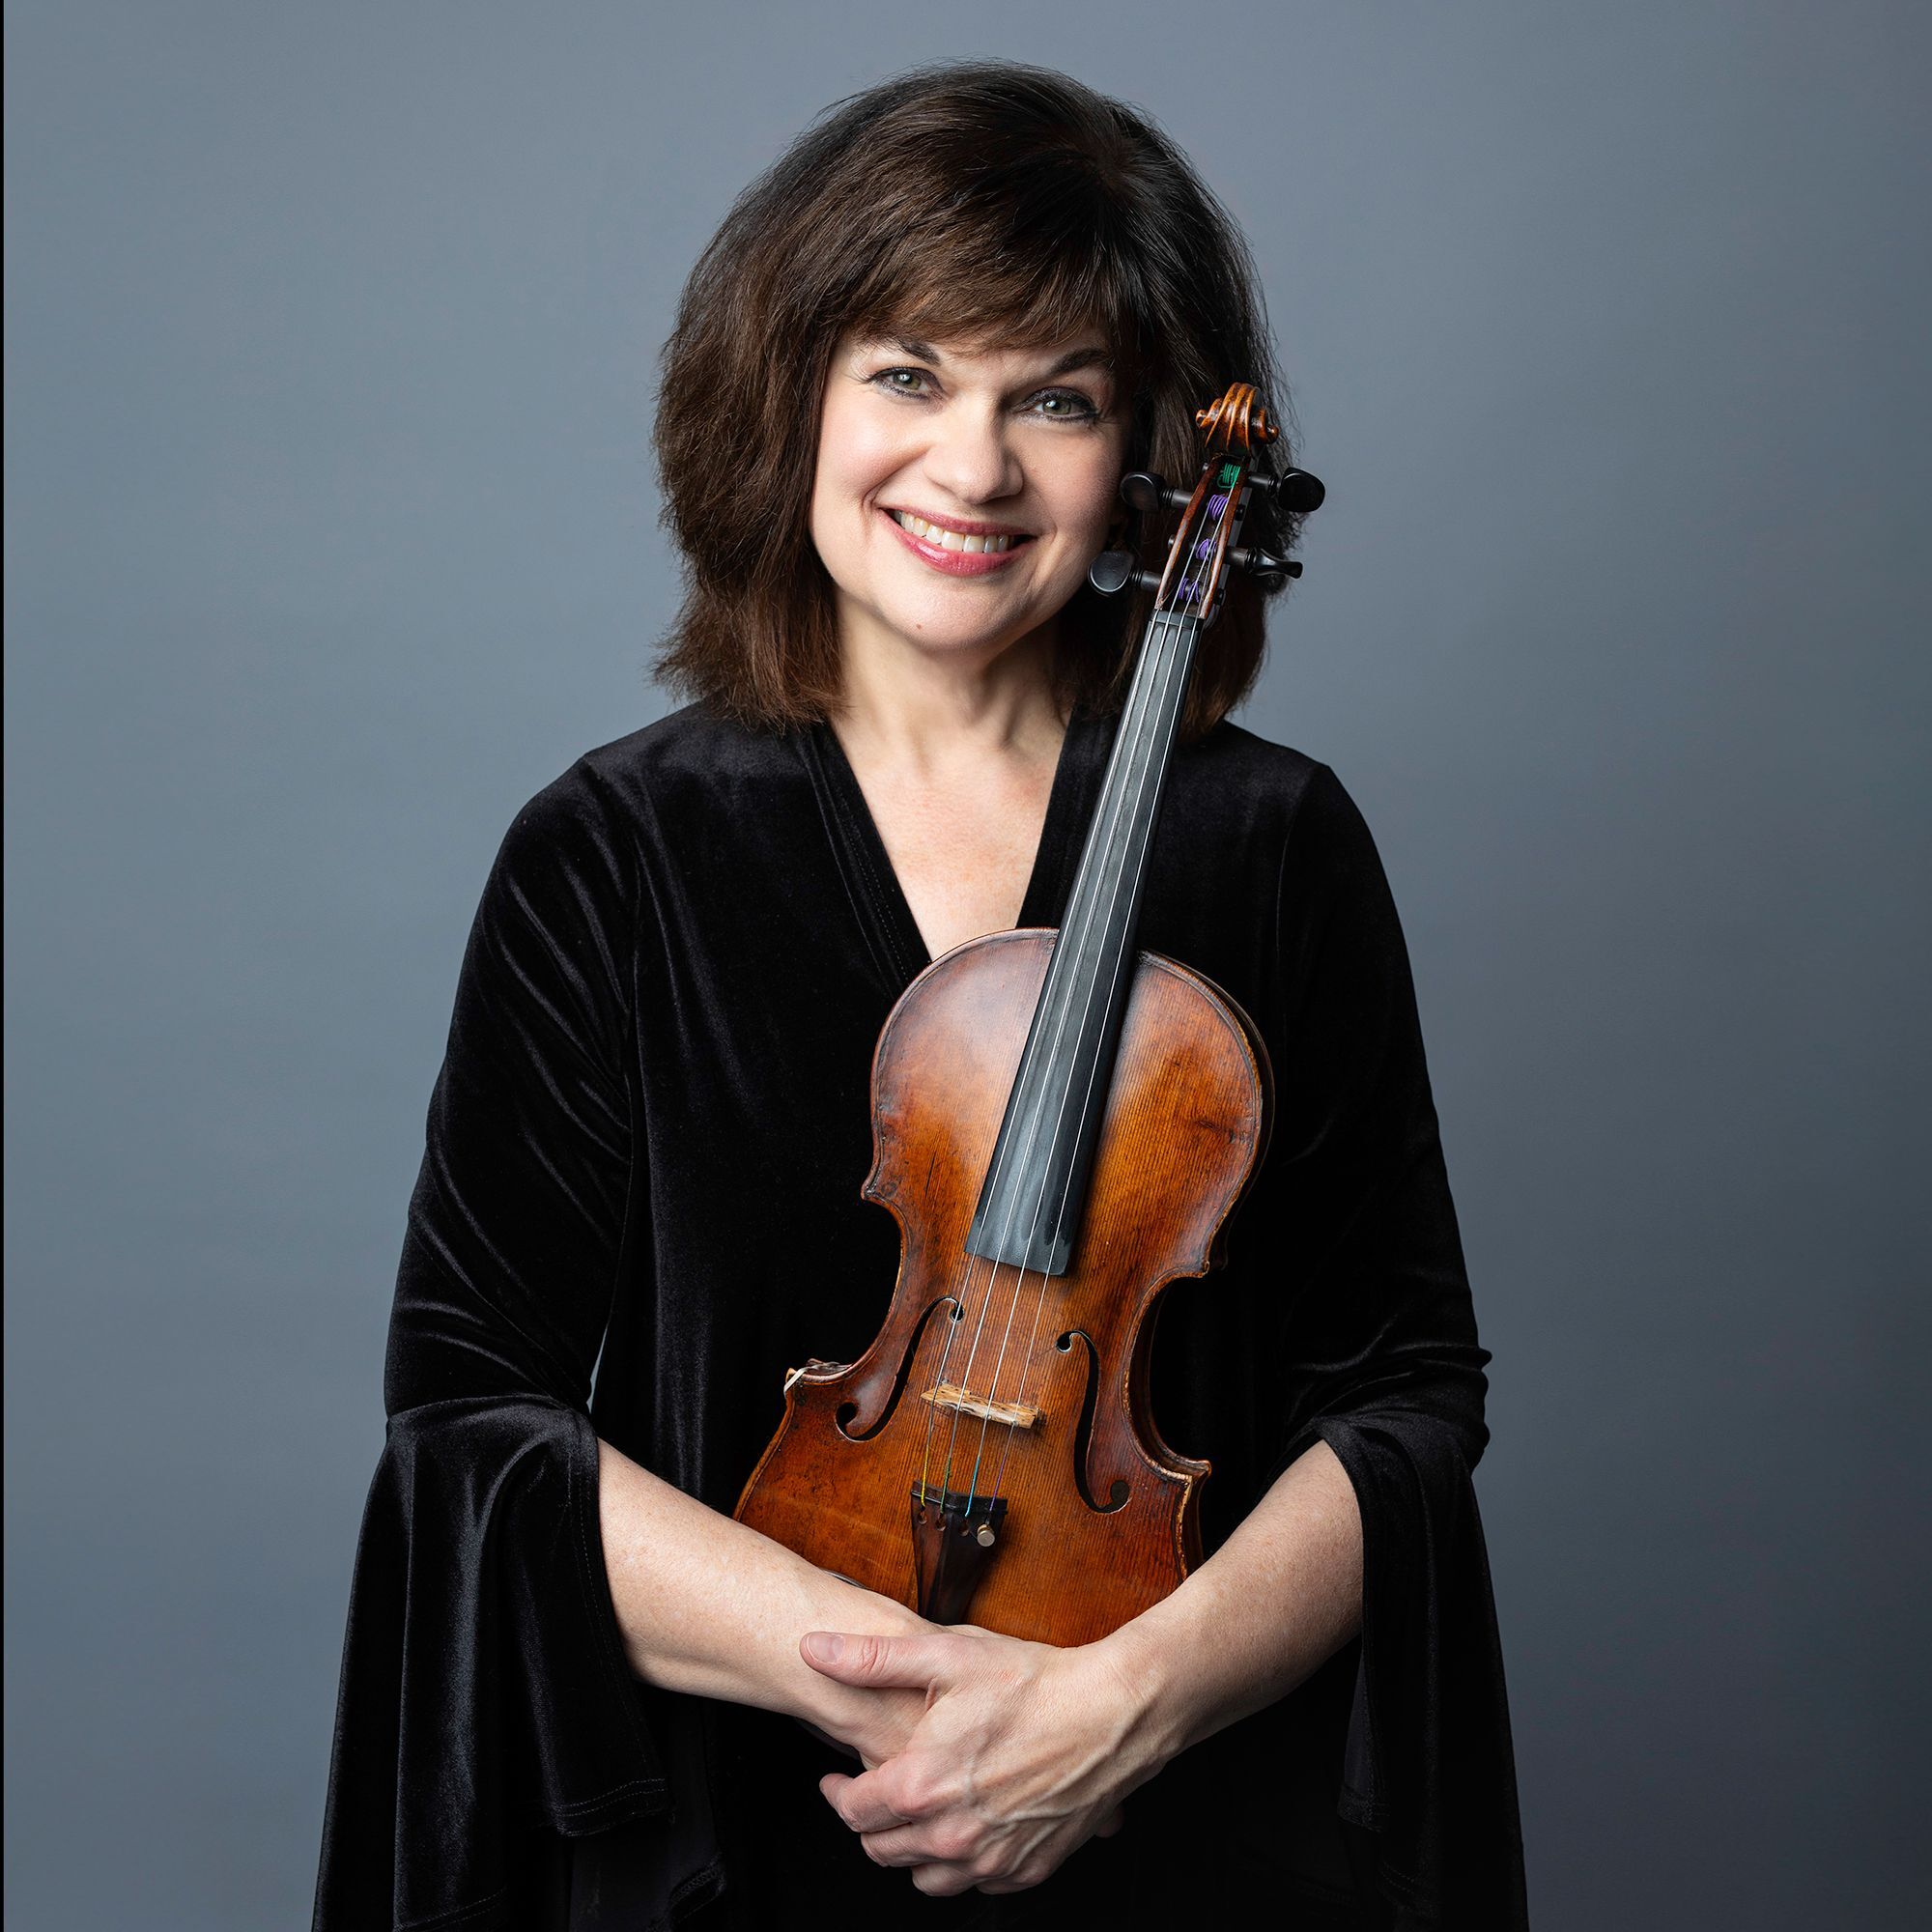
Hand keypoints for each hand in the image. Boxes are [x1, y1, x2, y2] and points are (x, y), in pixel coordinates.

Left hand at [799, 1625, 1160, 1896]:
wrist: (1110, 1713)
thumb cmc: (1033, 1682)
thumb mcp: (947, 1654)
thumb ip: (872, 1658)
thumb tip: (813, 1648)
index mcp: (923, 1784)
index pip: (854, 1812)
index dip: (837, 1793)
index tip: (837, 1777)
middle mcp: (952, 1834)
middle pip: (883, 1850)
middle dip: (869, 1822)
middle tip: (875, 1792)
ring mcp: (991, 1858)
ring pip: (925, 1877)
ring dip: (912, 1849)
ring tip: (917, 1811)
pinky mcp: (1027, 1868)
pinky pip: (974, 1884)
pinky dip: (961, 1862)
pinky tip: (967, 1824)